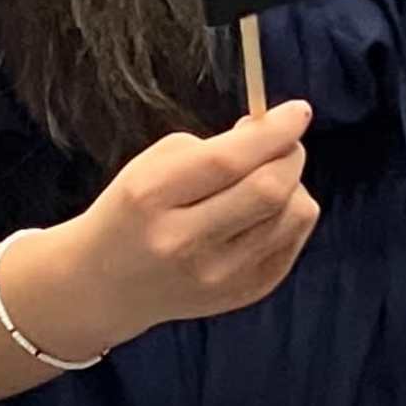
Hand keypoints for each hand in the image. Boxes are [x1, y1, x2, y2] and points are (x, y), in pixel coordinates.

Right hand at [38, 103, 316, 354]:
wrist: (107, 285)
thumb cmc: (136, 209)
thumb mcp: (152, 166)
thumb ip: (214, 147)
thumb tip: (277, 135)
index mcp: (152, 197)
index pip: (228, 161)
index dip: (273, 132)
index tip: (298, 111)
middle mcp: (184, 243)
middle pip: (269, 190)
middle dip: (289, 154)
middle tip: (285, 142)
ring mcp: (218, 276)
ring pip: (294, 215)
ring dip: (293, 185)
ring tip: (267, 179)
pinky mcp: (243, 294)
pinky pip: (294, 240)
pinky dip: (290, 215)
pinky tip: (263, 212)